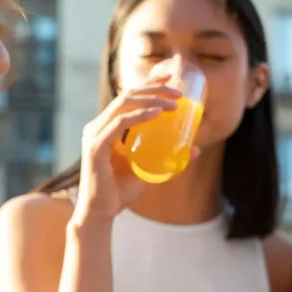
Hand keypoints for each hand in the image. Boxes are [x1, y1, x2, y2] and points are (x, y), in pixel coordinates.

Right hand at [72, 78, 180, 223]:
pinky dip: (140, 116)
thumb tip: (197, 150)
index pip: (127, 97)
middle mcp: (97, 126)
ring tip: (174, 103)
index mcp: (106, 127)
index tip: (170, 78)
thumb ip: (170, 160)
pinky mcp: (96, 146)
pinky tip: (157, 113)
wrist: (101, 213)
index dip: (148, 84)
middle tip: (178, 91)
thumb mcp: (150, 170)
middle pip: (127, 95)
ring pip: (124, 104)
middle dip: (154, 88)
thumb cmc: (120, 193)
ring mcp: (95, 134)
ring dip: (151, 99)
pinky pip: (120, 124)